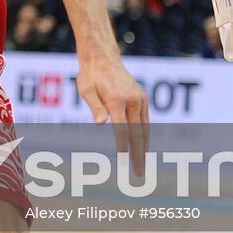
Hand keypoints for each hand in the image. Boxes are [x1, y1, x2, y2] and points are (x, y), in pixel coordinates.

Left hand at [77, 57, 148, 174]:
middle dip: (138, 155)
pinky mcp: (143, 98)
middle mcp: (132, 100)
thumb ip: (95, 107)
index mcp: (117, 100)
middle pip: (138, 133)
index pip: (122, 129)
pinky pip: (146, 121)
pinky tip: (144, 148)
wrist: (103, 58)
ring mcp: (140, 99)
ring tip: (142, 166)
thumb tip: (101, 124)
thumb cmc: (90, 76)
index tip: (124, 164)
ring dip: (144, 148)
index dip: (124, 148)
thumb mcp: (86, 90)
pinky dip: (146, 135)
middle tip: (139, 174)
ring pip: (145, 128)